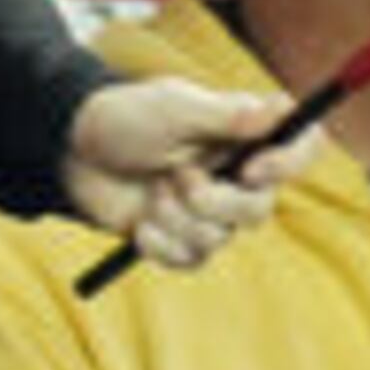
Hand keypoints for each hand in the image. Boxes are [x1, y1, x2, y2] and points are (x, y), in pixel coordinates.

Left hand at [60, 78, 312, 271]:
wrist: (68, 152)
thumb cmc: (122, 116)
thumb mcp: (172, 108)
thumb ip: (228, 115)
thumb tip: (282, 108)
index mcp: (244, 132)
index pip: (301, 147)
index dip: (290, 163)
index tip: (253, 168)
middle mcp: (236, 172)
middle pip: (260, 209)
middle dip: (215, 203)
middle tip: (177, 179)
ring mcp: (210, 209)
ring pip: (221, 239)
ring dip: (178, 220)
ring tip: (151, 193)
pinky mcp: (181, 238)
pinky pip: (191, 260)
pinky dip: (162, 245)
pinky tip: (141, 225)